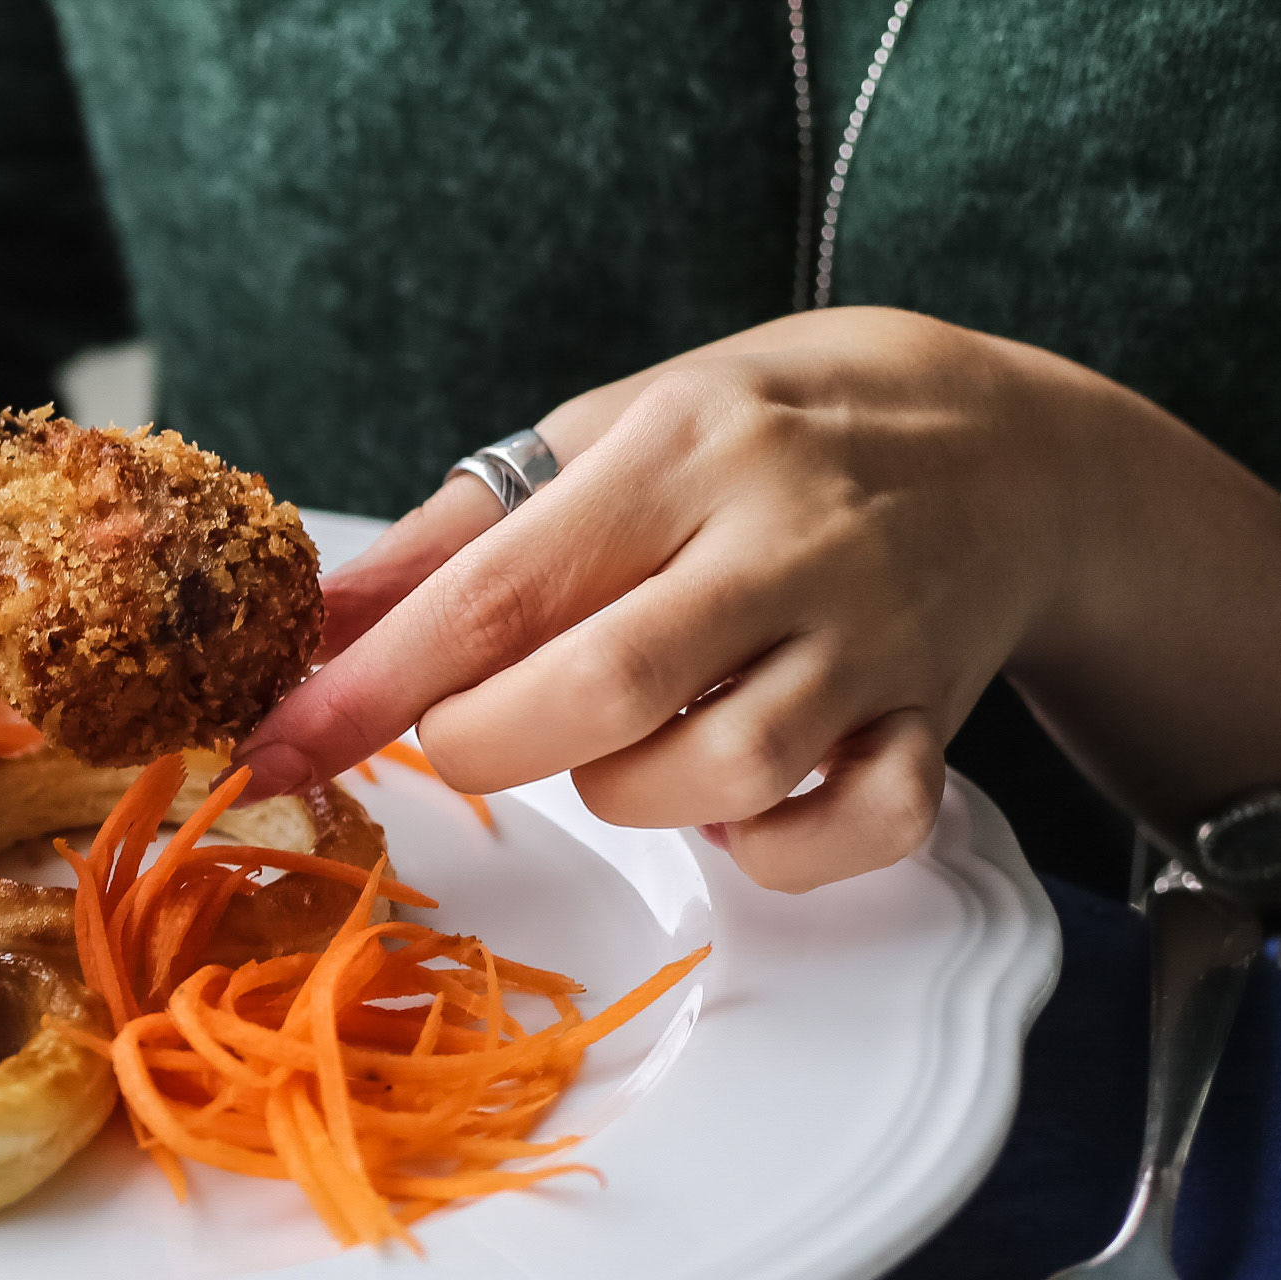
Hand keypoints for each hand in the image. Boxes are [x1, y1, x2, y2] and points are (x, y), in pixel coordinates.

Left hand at [238, 307, 1280, 901]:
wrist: (1011, 440)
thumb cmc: (768, 434)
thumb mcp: (608, 431)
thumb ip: (455, 534)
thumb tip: (309, 619)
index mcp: (676, 455)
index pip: (493, 593)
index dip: (367, 687)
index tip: (269, 748)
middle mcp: (779, 542)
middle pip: (604, 692)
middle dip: (492, 746)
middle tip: (468, 737)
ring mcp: (870, 640)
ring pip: (723, 772)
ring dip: (631, 794)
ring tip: (619, 742)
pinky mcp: (936, 720)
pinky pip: (852, 829)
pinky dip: (772, 848)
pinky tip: (734, 801)